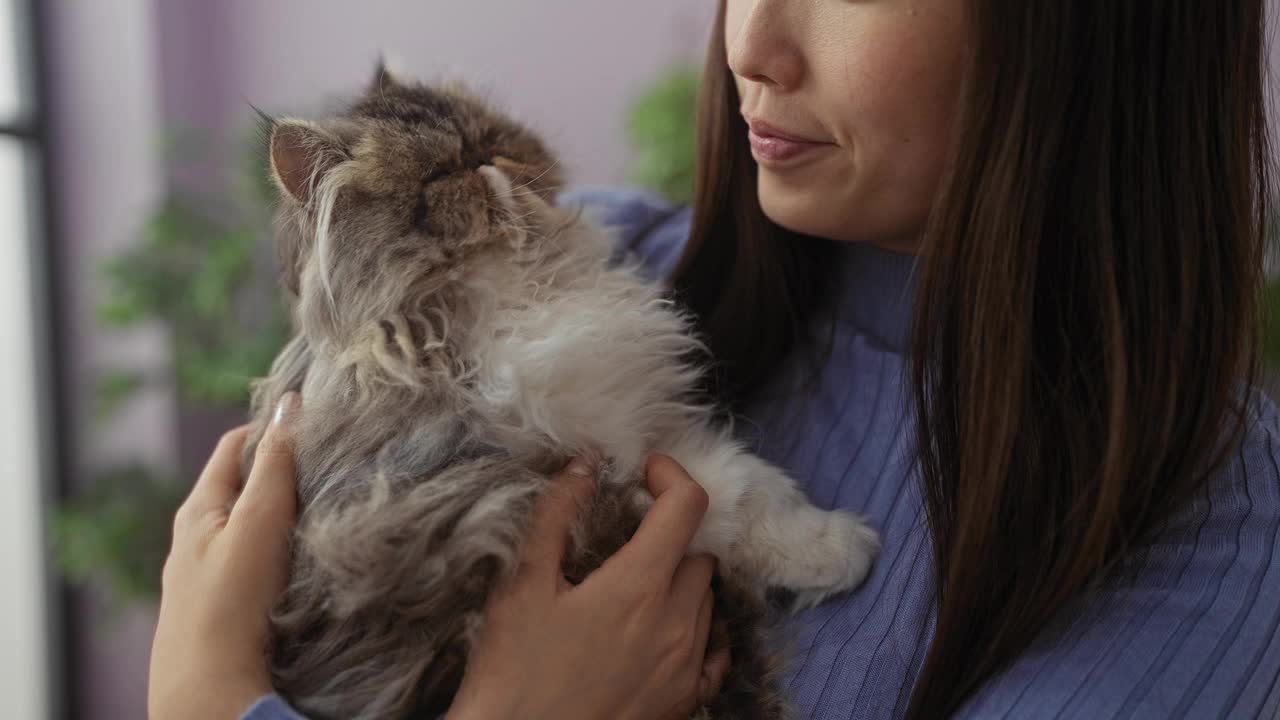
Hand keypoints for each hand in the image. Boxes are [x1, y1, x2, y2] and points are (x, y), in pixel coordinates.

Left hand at [149, 393, 300, 719]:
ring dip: (288, 513)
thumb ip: (276, 464)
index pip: (236, 446)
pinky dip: (285, 549)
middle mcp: (198, 537)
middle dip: (286, 471)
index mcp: (197, 508)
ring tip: (331, 506)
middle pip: (247, 485)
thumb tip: (290, 400)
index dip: (274, 428)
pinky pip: (261, 561)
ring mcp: (212, 573)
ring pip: (255, 526)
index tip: (317, 424)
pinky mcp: (229, 605)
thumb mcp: (257, 521)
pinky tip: (312, 558)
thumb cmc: (229, 602)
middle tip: (334, 463)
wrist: (209, 688)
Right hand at [448, 455, 731, 719]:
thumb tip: (585, 464)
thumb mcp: (522, 586)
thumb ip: (556, 515)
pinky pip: (715, 651)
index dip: (670, 475)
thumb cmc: (513, 672)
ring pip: (706, 598)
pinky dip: (698, 629)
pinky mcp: (686, 700)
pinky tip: (664, 628)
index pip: (687, 506)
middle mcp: (677, 623)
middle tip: (629, 531)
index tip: (643, 472)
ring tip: (634, 583)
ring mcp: (687, 665)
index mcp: (639, 586)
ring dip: (681, 578)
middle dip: (671, 531)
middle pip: (700, 551)